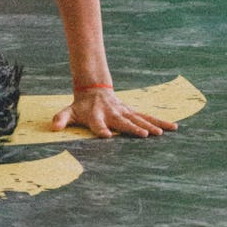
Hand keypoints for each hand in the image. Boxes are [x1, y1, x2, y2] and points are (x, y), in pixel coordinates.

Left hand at [51, 88, 178, 137]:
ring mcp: (124, 112)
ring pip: (139, 119)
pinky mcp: (132, 112)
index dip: (101, 130)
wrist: (93, 90)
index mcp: (96, 116)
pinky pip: (148, 117)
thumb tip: (53, 127)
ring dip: (150, 126)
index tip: (107, 135)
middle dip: (133, 128)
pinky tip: (173, 127)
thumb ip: (61, 119)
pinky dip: (160, 121)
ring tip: (160, 134)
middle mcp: (112, 114)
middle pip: (123, 122)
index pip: (98, 125)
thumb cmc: (81, 107)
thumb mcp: (69, 112)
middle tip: (143, 135)